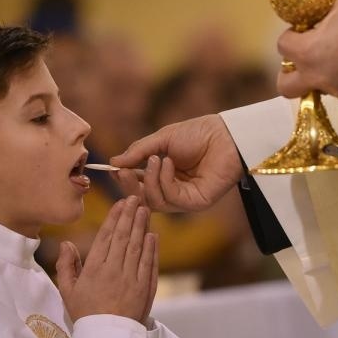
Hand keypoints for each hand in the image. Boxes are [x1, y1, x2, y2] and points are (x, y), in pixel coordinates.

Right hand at [56, 197, 157, 322]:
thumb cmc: (85, 315)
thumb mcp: (67, 292)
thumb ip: (66, 266)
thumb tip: (66, 243)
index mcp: (94, 270)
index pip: (105, 237)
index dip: (114, 218)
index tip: (120, 203)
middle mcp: (114, 271)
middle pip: (123, 237)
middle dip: (129, 215)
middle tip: (135, 199)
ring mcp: (132, 279)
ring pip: (138, 247)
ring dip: (142, 226)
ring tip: (145, 210)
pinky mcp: (146, 289)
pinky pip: (149, 263)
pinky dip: (152, 248)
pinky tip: (153, 235)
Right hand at [109, 115, 242, 212]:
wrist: (224, 135)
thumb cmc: (197, 134)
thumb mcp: (161, 140)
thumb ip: (137, 152)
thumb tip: (113, 163)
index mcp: (164, 176)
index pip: (138, 186)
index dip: (124, 180)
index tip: (113, 169)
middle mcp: (173, 191)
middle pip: (143, 199)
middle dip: (130, 186)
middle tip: (122, 172)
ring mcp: (185, 199)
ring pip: (155, 202)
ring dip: (150, 180)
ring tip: (156, 158)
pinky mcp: (196, 203)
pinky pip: (171, 199)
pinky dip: (165, 181)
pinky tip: (169, 163)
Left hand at [276, 0, 337, 99]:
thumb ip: (324, 13)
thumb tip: (319, 14)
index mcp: (308, 52)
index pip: (282, 46)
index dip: (291, 35)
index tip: (305, 29)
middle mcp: (316, 76)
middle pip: (285, 86)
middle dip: (290, 72)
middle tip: (304, 57)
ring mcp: (334, 90)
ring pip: (311, 88)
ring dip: (315, 75)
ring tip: (335, 57)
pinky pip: (334, 89)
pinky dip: (336, 78)